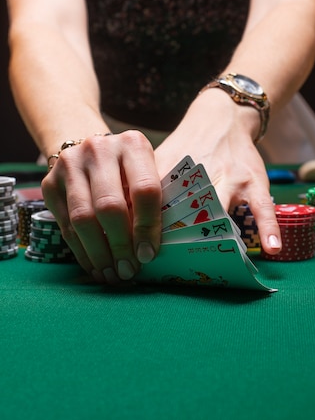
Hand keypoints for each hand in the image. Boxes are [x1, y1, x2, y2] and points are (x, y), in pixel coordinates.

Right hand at [42, 131, 161, 284]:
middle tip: (129, 271)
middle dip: (120, 245)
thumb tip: (159, 249)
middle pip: (109, 206)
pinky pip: (65, 226)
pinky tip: (95, 267)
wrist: (91, 150)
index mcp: (133, 144)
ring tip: (112, 275)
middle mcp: (99, 149)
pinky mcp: (49, 182)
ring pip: (82, 219)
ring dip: (99, 254)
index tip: (148, 255)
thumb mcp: (148, 173)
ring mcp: (70, 164)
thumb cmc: (130, 170)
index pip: (144, 189)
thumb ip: (156, 201)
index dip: (147, 226)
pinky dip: (82, 252)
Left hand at [155, 89, 281, 255]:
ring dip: (220, 238)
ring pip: (225, 209)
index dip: (148, 230)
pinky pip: (263, 207)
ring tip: (219, 264)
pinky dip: (269, 228)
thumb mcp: (161, 160)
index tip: (141, 255)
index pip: (156, 205)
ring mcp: (231, 178)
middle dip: (182, 239)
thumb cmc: (188, 148)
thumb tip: (122, 222)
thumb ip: (144, 189)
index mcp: (174, 172)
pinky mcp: (254, 181)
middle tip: (175, 268)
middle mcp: (202, 175)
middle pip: (190, 211)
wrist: (222, 117)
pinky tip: (271, 249)